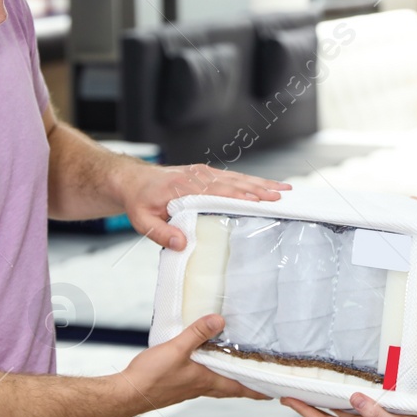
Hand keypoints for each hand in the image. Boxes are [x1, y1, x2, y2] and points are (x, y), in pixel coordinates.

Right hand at [116, 314, 268, 412]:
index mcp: (206, 381)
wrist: (128, 393)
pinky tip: (204, 365)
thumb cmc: (152, 377)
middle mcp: (201, 387)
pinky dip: (210, 375)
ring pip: (216, 385)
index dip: (258, 390)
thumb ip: (197, 334)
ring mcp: (189, 388)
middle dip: (247, 385)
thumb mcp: (176, 349)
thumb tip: (219, 320)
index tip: (274, 392)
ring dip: (229, 379)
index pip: (239, 387)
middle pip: (231, 388)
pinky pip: (201, 381)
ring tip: (237, 370)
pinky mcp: (177, 386)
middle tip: (261, 382)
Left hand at [119, 163, 289, 249]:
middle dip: (259, 189)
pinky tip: (266, 186)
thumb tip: (182, 243)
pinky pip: (232, 178)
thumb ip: (161, 232)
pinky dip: (251, 181)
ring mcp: (203, 173)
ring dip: (261, 183)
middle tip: (282, 197)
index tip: (261, 200)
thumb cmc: (139, 201)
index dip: (240, 196)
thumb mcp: (142, 221)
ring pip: (237, 178)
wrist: (133, 180)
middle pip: (234, 183)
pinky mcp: (206, 174)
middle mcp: (197, 176)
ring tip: (284, 189)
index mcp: (184, 187)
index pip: (217, 191)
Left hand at [282, 393, 416, 416]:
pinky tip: (343, 386)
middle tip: (289, 390)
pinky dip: (342, 396)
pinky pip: (353, 405)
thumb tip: (352, 398)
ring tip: (309, 386)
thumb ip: (375, 412)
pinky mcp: (378, 414)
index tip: (286, 399)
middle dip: (307, 405)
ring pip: (338, 410)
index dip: (304, 411)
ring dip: (322, 400)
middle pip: (326, 415)